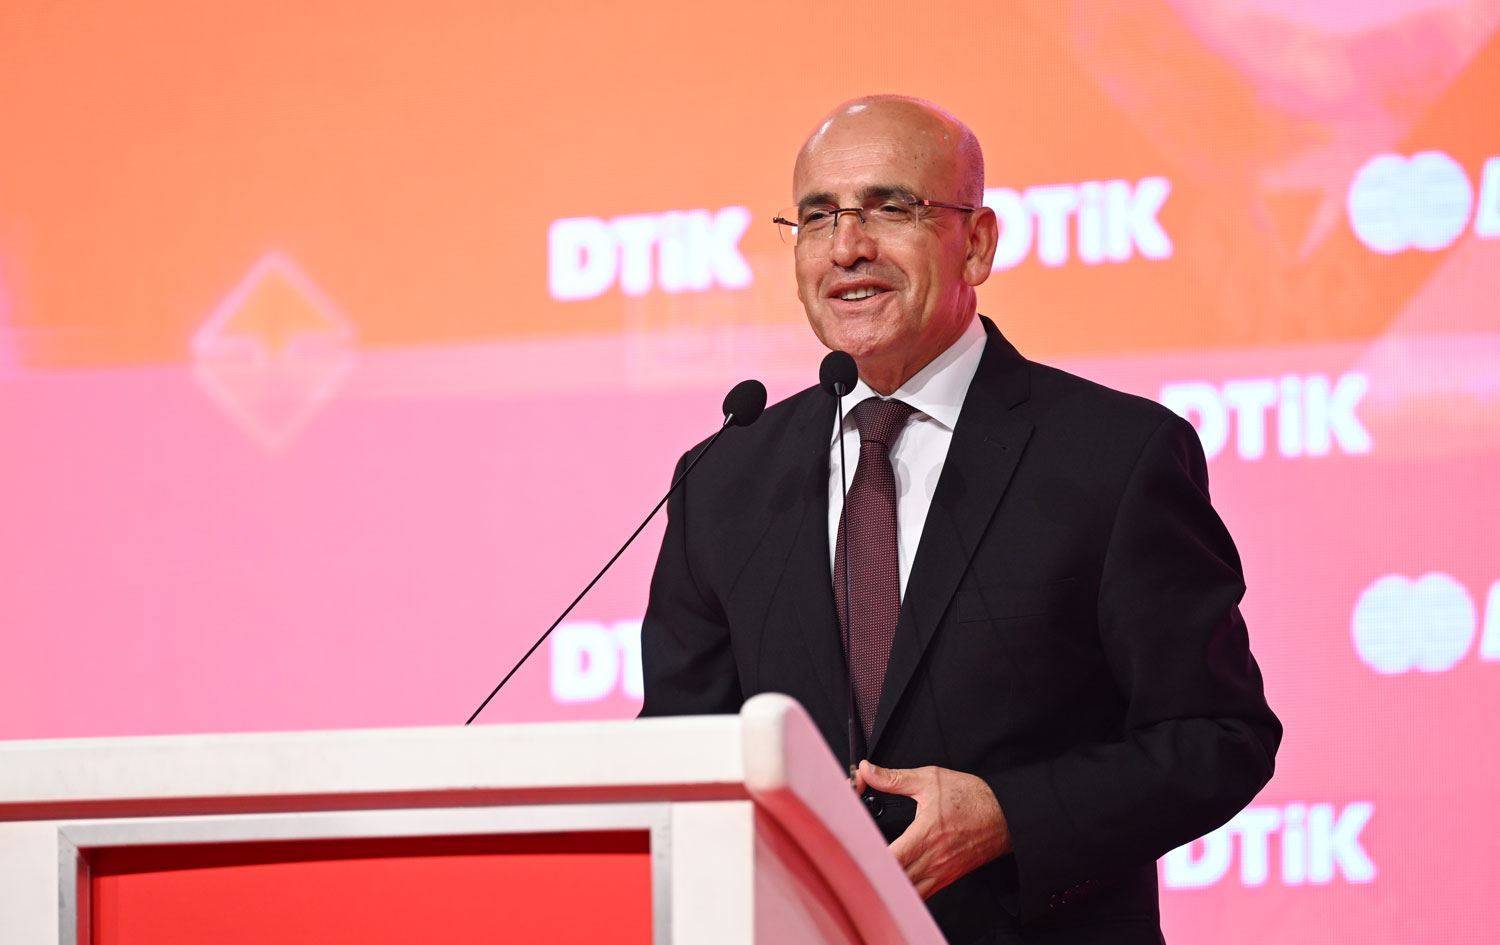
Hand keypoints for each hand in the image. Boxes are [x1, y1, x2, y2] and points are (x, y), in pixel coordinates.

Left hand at [858, 760, 1011, 898]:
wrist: (1005, 815)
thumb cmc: (972, 798)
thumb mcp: (930, 779)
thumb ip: (894, 778)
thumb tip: (867, 771)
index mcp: (925, 834)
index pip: (890, 857)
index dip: (868, 857)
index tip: (853, 849)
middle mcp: (933, 859)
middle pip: (894, 879)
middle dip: (873, 872)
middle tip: (855, 861)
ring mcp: (941, 873)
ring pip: (907, 892)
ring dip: (889, 884)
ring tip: (872, 872)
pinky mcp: (947, 879)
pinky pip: (922, 894)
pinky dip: (906, 891)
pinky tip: (896, 879)